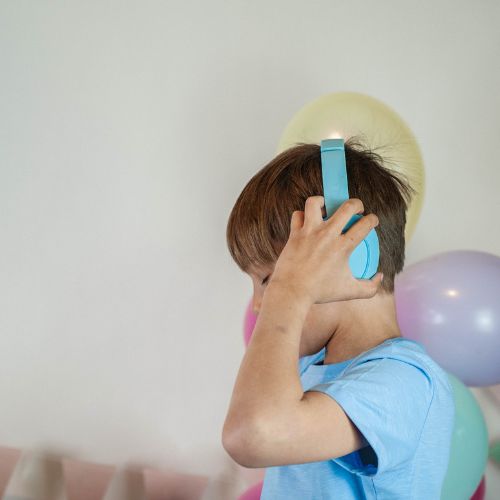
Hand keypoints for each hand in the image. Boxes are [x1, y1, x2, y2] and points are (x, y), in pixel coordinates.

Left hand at [268, 196, 382, 303]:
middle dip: (357, 203)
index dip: (373, 219)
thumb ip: (370, 288)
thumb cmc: (320, 292)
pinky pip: (298, 215)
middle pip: (347, 207)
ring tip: (327, 207)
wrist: (291, 292)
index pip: (365, 224)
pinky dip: (303, 215)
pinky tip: (308, 221)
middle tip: (356, 209)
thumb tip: (380, 277)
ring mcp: (309, 232)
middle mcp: (327, 235)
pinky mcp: (294, 234)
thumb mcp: (350, 292)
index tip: (372, 221)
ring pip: (315, 203)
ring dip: (323, 201)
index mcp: (343, 246)